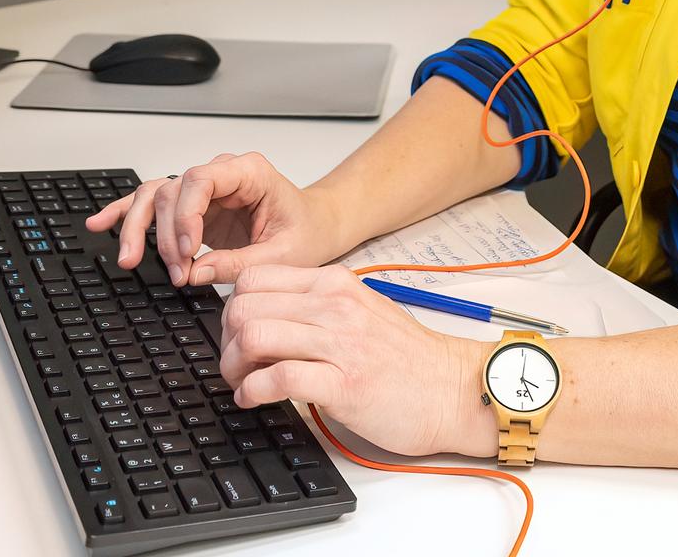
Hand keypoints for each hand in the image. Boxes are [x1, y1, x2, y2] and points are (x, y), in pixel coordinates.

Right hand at [84, 152, 343, 286]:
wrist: (316, 227)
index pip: (201, 180)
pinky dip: (125, 212)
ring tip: (129, 259)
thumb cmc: (306, 232)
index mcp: (249, 172)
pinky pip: (153, 203)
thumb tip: (195, 273)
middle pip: (173, 190)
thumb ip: (239, 263)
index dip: (185, 216)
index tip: (187, 252)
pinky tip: (100, 224)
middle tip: (177, 274)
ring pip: (156, 195)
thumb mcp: (283, 255)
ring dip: (139, 227)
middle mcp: (222, 174)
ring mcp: (205, 190)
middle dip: (166, 235)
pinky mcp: (193, 208)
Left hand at [219, 263, 494, 457]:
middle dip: (226, 339)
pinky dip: (252, 391)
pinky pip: (278, 378)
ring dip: (234, 366)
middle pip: (245, 305)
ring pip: (255, 336)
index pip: (255, 277)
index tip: (237, 333)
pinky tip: (254, 399)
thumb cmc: (407, 357)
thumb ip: (318, 305)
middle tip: (235, 362)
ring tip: (241, 383)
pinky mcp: (343, 383)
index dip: (232, 307)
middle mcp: (334, 305)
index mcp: (335, 282)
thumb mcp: (361, 310)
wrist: (451, 389)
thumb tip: (266, 314)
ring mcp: (339, 342)